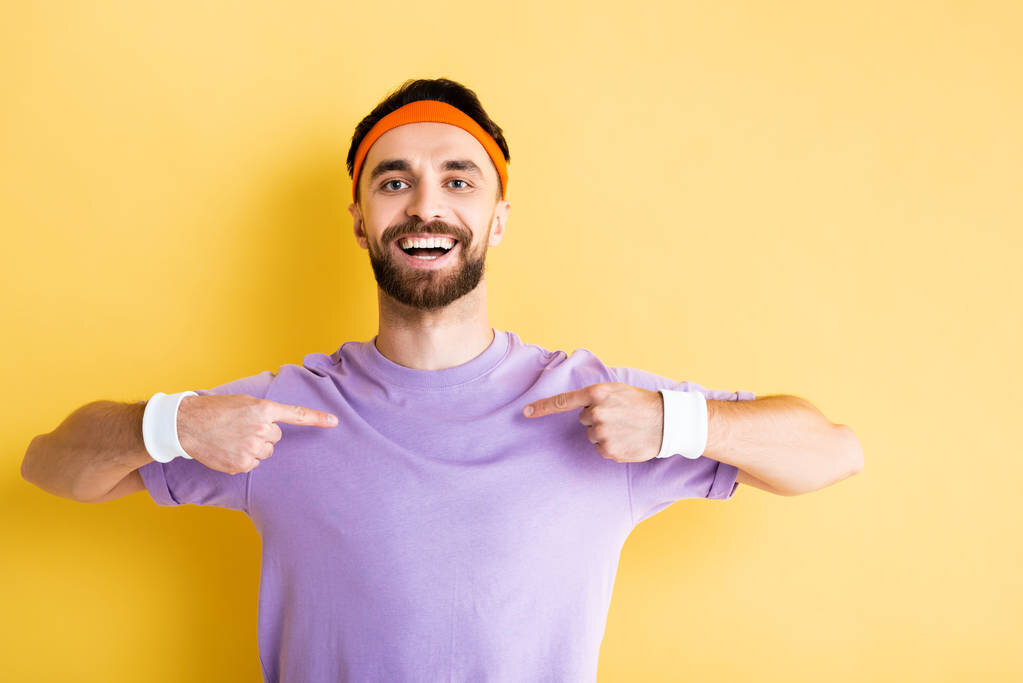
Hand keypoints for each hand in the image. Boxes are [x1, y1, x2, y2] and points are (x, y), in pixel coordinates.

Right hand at [176, 394, 337, 473]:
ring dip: (254, 447)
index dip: (317, 419)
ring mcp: (252, 449)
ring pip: (266, 452)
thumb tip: (277, 421)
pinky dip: (243, 459)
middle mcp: (261, 429)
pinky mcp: (242, 465)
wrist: (186, 424)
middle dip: (263, 434)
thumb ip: (264, 411)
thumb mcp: (243, 401)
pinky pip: (253, 464)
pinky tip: (228, 449)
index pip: (296, 415)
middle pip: (276, 438)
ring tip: (233, 438)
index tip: (334, 422)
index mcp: (263, 409)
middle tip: (241, 428)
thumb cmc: (215, 409)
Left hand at [523, 383, 661, 462]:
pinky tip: (627, 439)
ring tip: (626, 427)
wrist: (668, 421)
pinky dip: (612, 446)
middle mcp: (597, 413)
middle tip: (619, 416)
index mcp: (598, 394)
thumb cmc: (642, 403)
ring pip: (592, 435)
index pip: (563, 401)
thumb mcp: (617, 390)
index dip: (542, 407)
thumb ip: (595, 396)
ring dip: (605, 432)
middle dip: (597, 418)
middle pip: (583, 420)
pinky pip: (601, 449)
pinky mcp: (610, 450)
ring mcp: (603, 433)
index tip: (525, 413)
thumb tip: (579, 407)